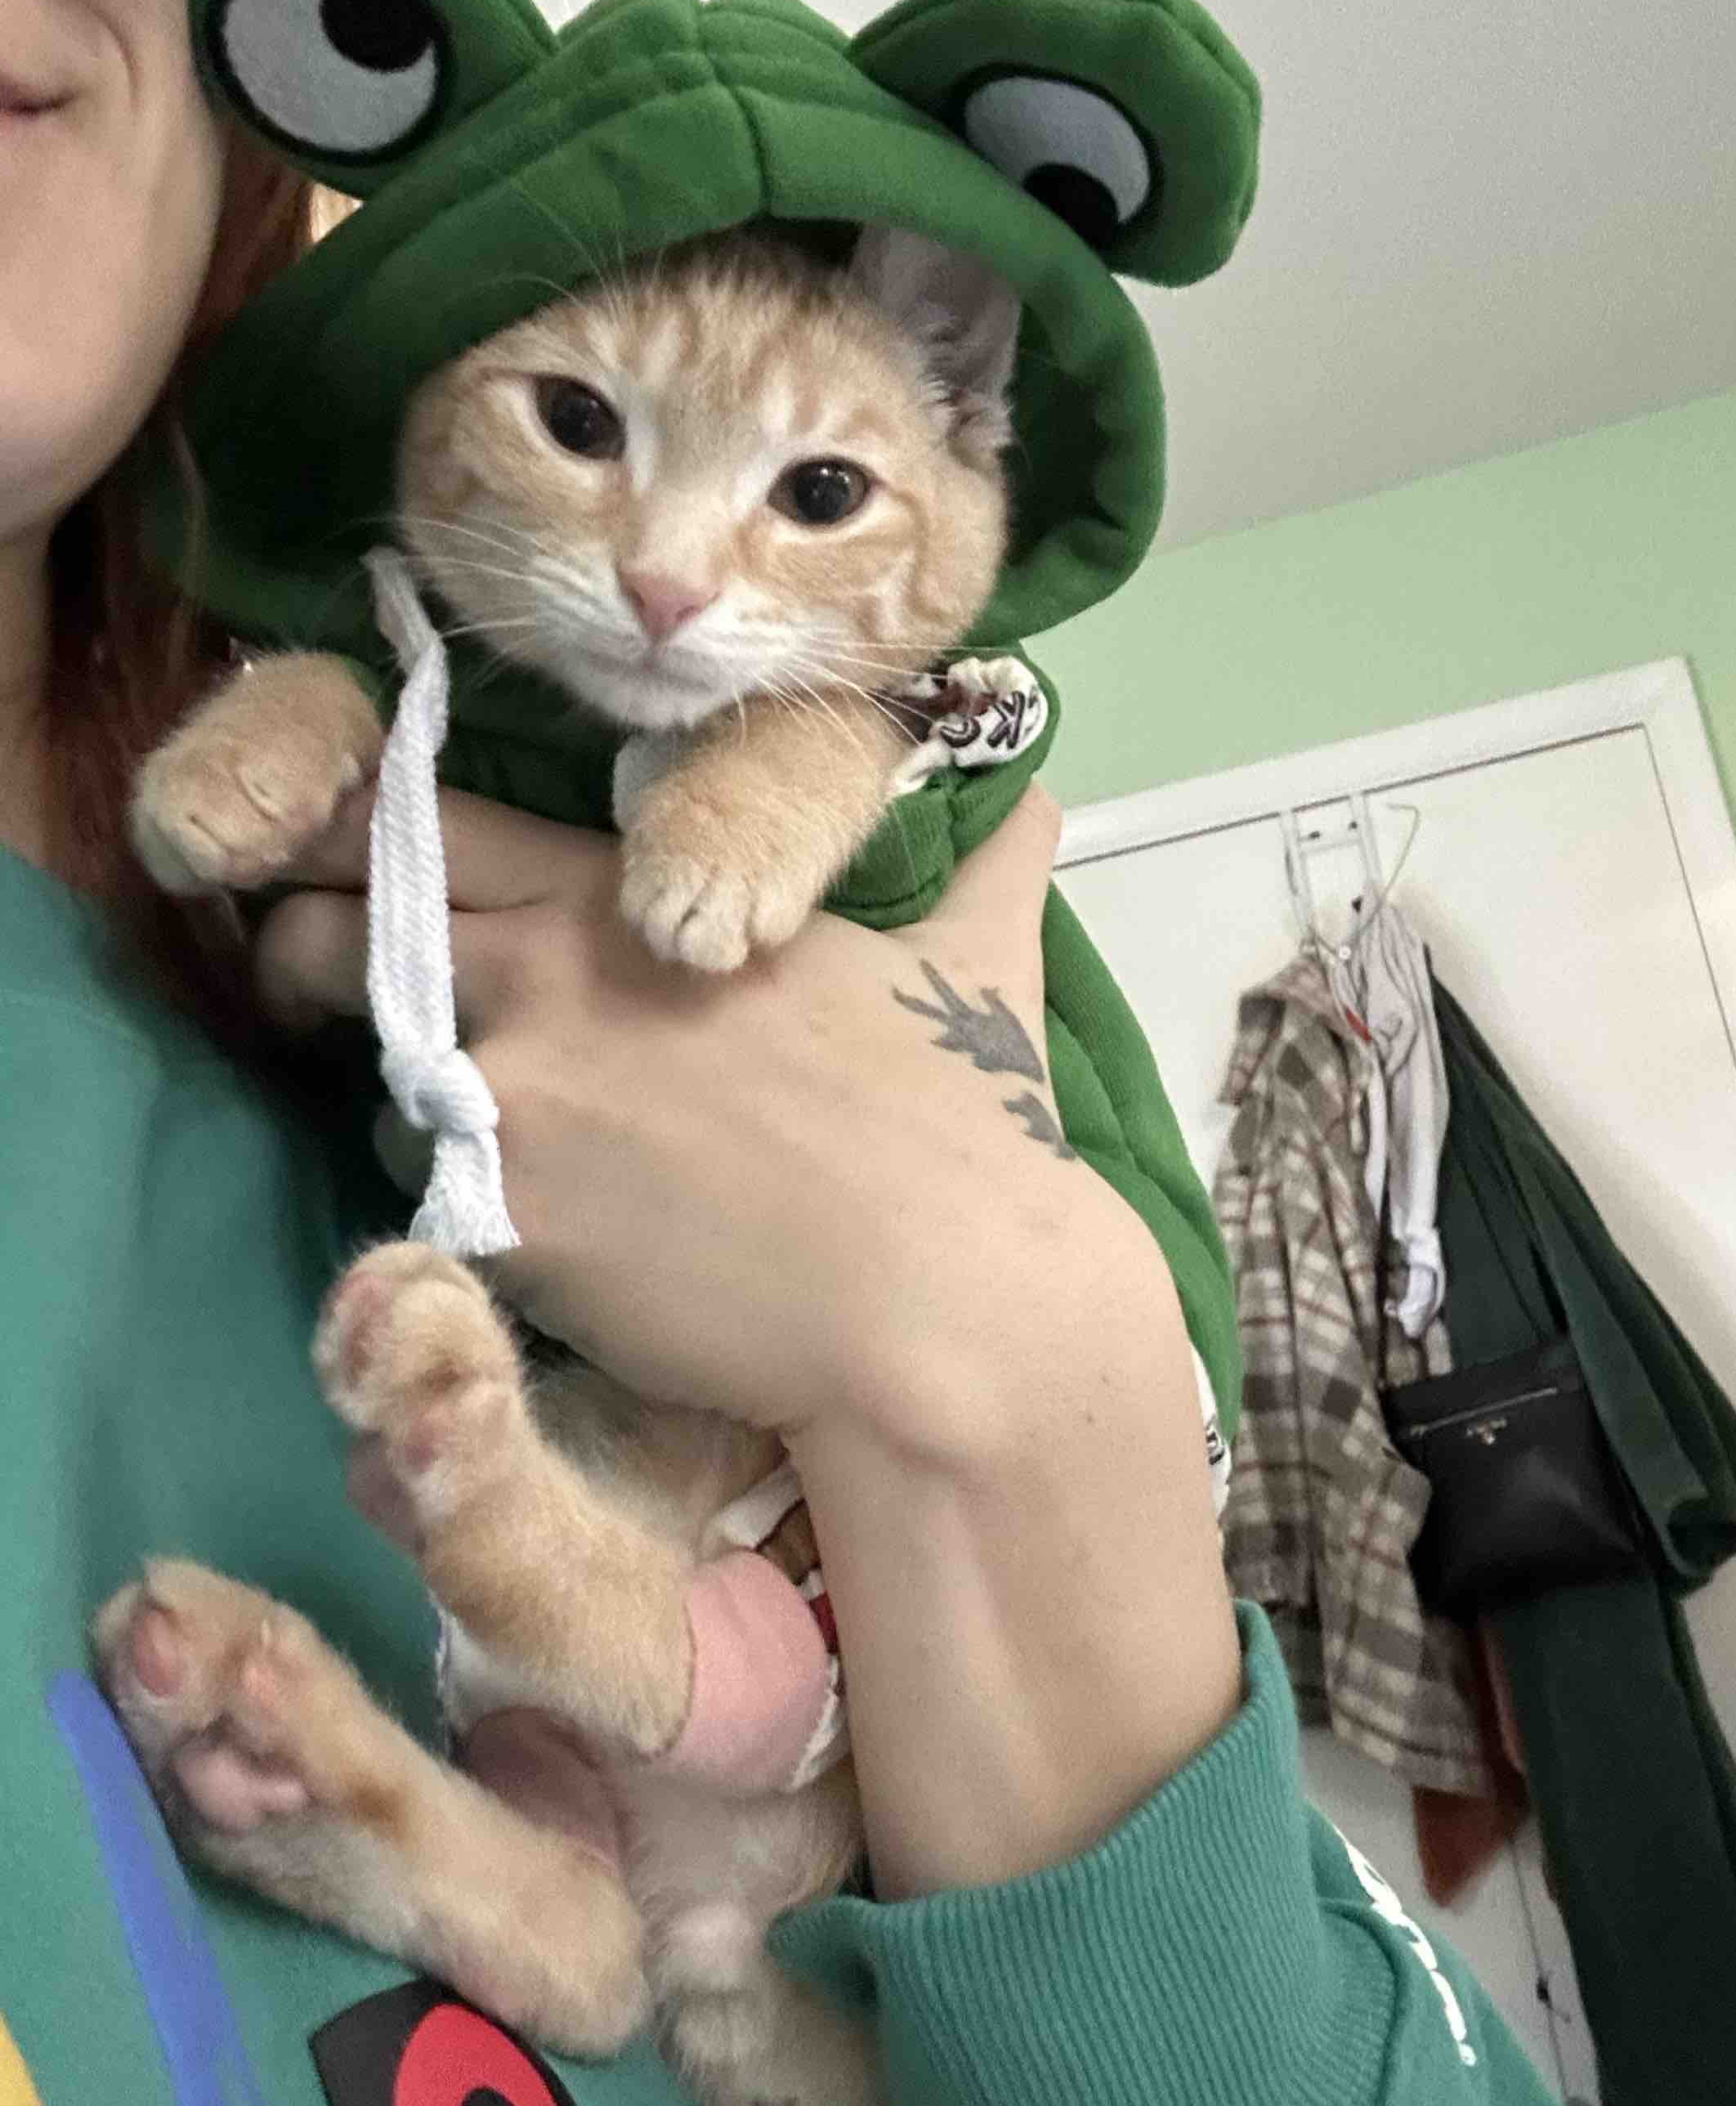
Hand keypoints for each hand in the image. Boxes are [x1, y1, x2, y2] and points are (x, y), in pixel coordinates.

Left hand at [261, 780, 1167, 1450]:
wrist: (949, 1302)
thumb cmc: (965, 1124)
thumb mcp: (978, 966)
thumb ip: (985, 871)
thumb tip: (1045, 803)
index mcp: (634, 898)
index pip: (432, 828)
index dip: (369, 846)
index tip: (361, 876)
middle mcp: (544, 978)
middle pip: (330, 944)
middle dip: (320, 969)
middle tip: (363, 1014)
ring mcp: (513, 1101)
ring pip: (375, 1094)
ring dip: (418, 1117)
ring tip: (509, 1160)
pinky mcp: (507, 1226)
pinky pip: (426, 1211)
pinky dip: (467, 1225)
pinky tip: (551, 1248)